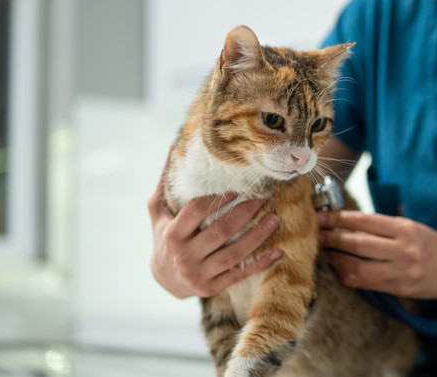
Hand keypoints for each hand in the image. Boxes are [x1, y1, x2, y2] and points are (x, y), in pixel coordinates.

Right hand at [147, 150, 281, 298]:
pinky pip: (240, 275)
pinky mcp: (211, 288)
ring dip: (257, 236)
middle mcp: (184, 256)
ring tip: (276, 219)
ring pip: (234, 254)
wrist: (163, 280)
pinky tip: (278, 252)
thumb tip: (173, 147)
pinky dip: (260, 264)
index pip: (198, 210)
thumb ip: (165, 183)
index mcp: (172, 233)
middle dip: (245, 213)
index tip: (238, 185)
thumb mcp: (158, 212)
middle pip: (220, 231)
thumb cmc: (164, 237)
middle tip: (266, 197)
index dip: (219, 197)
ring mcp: (198, 274)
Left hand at [317, 210, 436, 298]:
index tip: (323, 216)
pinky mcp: (397, 288)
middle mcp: (403, 250)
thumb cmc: (431, 245)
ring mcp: (400, 272)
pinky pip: (364, 283)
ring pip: (357, 268)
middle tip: (317, 234)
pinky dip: (347, 275)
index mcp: (406, 229)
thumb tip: (347, 222)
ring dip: (336, 260)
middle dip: (333, 238)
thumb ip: (383, 226)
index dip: (340, 219)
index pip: (365, 221)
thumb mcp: (411, 227)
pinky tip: (339, 267)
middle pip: (358, 244)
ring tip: (324, 252)